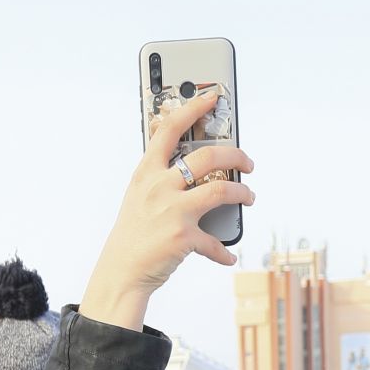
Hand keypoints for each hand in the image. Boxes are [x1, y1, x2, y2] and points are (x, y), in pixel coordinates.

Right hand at [77, 91, 254, 331]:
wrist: (121, 271)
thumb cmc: (133, 233)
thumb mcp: (138, 196)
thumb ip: (160, 177)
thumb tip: (191, 165)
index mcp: (147, 172)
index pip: (171, 129)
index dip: (194, 109)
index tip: (212, 98)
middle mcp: (160, 186)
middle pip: (208, 157)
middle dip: (236, 156)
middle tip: (248, 163)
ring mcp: (172, 210)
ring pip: (222, 190)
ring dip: (243, 193)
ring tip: (249, 197)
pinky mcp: (183, 237)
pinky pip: (215, 242)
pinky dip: (225, 250)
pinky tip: (230, 255)